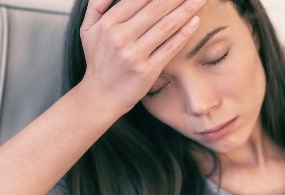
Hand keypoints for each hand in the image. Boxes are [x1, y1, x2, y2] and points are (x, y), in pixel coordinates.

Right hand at [77, 0, 204, 112]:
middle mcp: (120, 37)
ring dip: (186, 9)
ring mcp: (134, 54)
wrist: (100, 96)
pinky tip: (196, 21)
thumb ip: (97, 4)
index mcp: (108, 23)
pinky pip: (170, 47)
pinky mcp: (147, 70)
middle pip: (156, 8)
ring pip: (166, 25)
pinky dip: (184, 33)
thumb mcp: (88, 29)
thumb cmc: (98, 60)